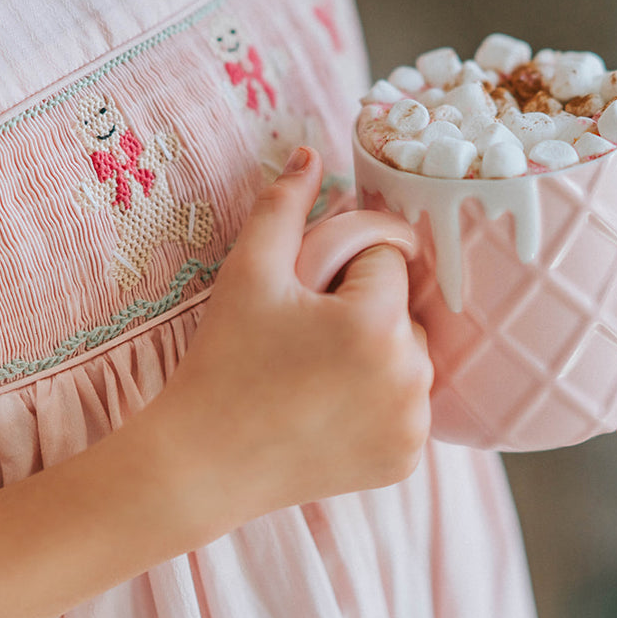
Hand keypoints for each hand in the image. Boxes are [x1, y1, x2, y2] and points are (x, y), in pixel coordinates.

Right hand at [149, 147, 431, 520]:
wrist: (204, 464)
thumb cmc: (223, 362)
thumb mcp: (249, 272)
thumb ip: (285, 205)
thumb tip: (311, 153)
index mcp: (377, 323)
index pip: (386, 257)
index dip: (341, 266)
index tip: (304, 293)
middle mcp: (410, 376)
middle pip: (402, 309)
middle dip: (363, 309)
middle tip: (303, 336)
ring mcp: (412, 425)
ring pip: (408, 357)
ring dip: (376, 352)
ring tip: (316, 369)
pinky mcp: (406, 459)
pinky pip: (407, 406)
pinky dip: (379, 402)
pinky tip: (330, 407)